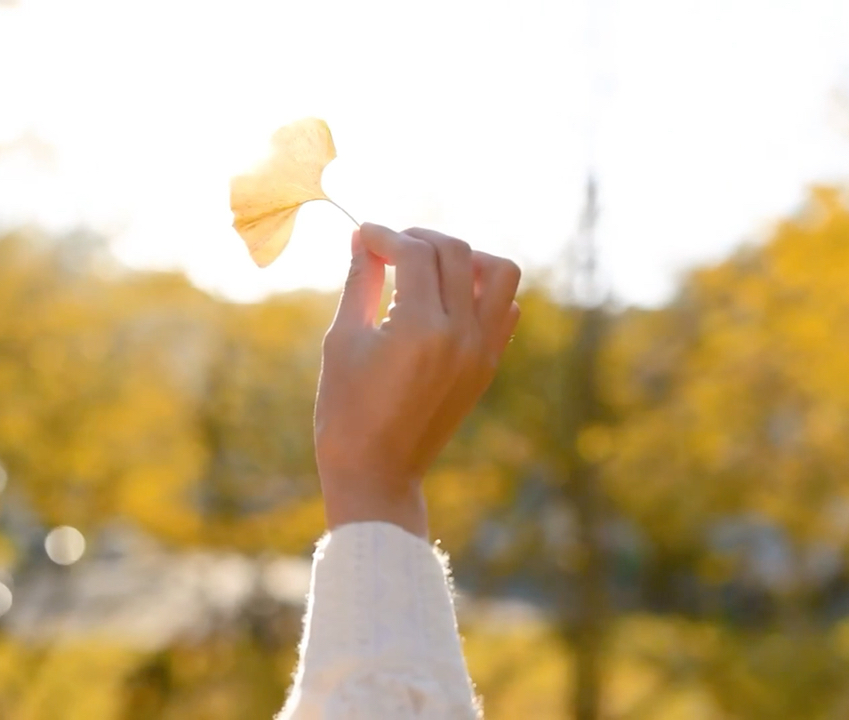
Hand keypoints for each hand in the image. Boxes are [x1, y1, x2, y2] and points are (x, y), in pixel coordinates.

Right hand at [315, 223, 520, 536]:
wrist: (377, 471)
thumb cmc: (345, 408)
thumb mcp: (342, 339)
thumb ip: (358, 281)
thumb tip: (361, 238)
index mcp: (419, 329)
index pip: (413, 252)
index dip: (383, 234)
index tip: (362, 234)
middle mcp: (460, 335)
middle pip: (455, 252)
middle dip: (419, 237)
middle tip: (388, 246)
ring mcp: (481, 352)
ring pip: (500, 273)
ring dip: (467, 258)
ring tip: (431, 267)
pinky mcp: (487, 366)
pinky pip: (506, 311)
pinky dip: (484, 293)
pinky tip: (448, 299)